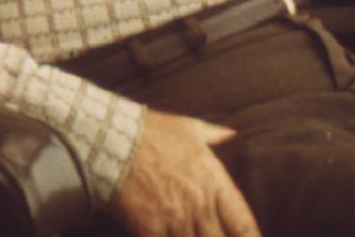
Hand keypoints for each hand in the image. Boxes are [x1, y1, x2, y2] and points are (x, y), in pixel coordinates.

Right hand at [110, 109, 258, 236]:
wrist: (111, 139)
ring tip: (189, 236)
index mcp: (214, 182)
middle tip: (212, 235)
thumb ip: (214, 135)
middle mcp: (200, 205)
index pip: (243, 224)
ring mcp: (176, 219)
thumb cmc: (151, 132)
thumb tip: (232, 134)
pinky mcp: (151, 229)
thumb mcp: (187, 128)